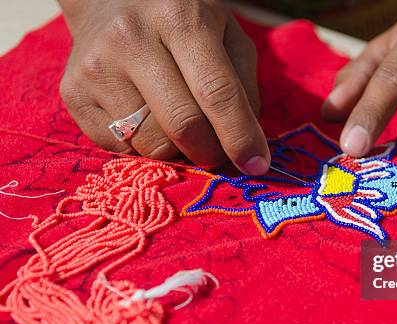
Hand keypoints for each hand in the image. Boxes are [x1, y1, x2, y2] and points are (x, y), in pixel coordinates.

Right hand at [58, 0, 269, 174]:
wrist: (109, 1)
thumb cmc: (181, 21)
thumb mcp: (225, 35)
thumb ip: (243, 87)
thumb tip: (247, 148)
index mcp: (179, 18)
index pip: (216, 92)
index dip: (240, 137)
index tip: (256, 166)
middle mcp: (131, 39)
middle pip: (183, 126)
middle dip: (210, 152)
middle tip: (217, 151)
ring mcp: (96, 67)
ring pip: (152, 144)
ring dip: (177, 152)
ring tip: (180, 127)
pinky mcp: (73, 93)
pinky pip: (121, 149)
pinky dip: (145, 148)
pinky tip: (148, 120)